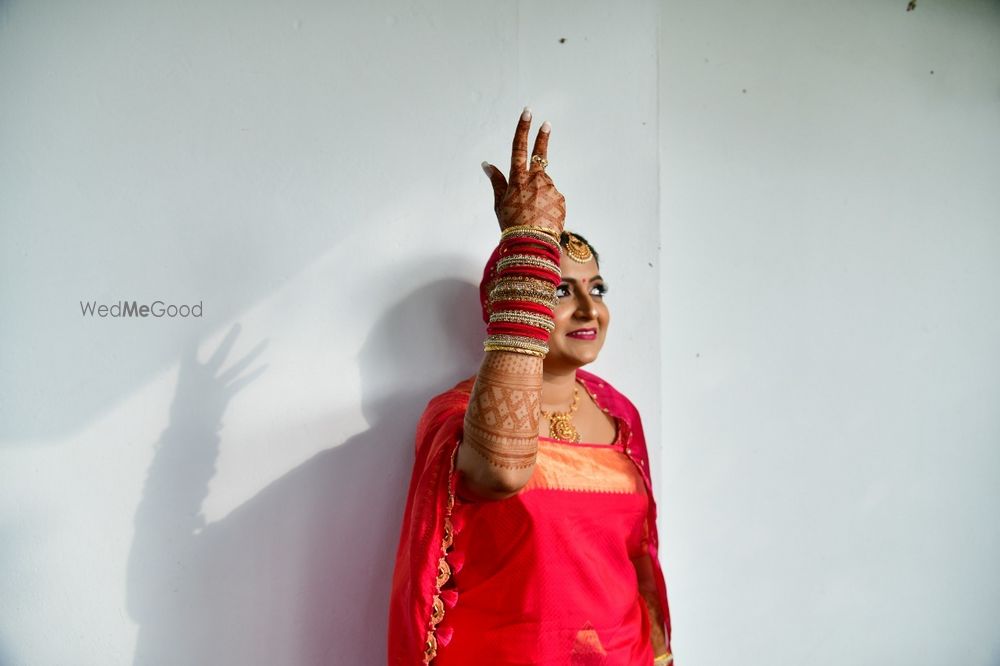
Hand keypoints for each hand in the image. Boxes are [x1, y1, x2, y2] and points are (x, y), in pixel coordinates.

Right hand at [482, 107, 565, 234]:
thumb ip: (496, 181)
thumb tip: (486, 164)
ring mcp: (550, 188)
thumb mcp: (499, 203)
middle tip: (547, 124)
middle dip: (542, 138)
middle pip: (539, 155)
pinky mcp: (560, 198)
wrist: (532, 243)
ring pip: (544, 185)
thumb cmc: (511, 224)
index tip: (528, 112)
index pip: (519, 147)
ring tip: (532, 214)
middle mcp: (536, 178)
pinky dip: (547, 205)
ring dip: (539, 194)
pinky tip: (541, 218)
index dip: (523, 129)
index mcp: (518, 178)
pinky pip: (552, 198)